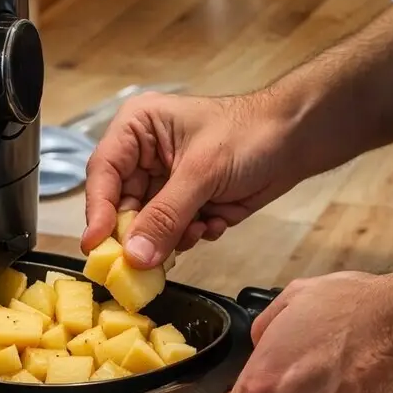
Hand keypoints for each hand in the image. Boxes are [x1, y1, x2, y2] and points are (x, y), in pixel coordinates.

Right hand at [81, 89, 298, 266]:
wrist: (296, 139)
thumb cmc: (248, 135)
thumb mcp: (202, 173)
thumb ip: (165, 216)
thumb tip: (133, 259)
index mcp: (138, 127)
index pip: (103, 173)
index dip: (97, 211)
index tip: (97, 248)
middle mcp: (144, 154)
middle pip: (120, 206)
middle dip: (140, 234)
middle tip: (148, 264)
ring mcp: (165, 181)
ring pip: (147, 226)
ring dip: (172, 236)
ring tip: (200, 226)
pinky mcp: (186, 203)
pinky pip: (173, 233)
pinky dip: (192, 234)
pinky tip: (216, 220)